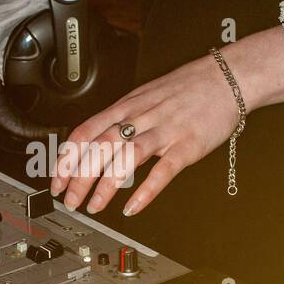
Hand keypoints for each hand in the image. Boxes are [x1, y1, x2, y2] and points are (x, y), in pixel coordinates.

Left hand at [50, 26, 283, 214]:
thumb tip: (96, 140)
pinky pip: (163, 170)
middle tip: (70, 200)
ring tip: (93, 206)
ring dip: (105, 185)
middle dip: (79, 177)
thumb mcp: (145, 97)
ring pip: (126, 157)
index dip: (67, 157)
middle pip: (100, 147)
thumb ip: (121, 119)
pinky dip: (145, 190)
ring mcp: (164, 131)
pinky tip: (132, 207)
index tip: (56, 180)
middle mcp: (140, 117)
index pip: (86, 131)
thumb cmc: (187, 88)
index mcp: (127, 106)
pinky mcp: (187, 145)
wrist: (227, 76)